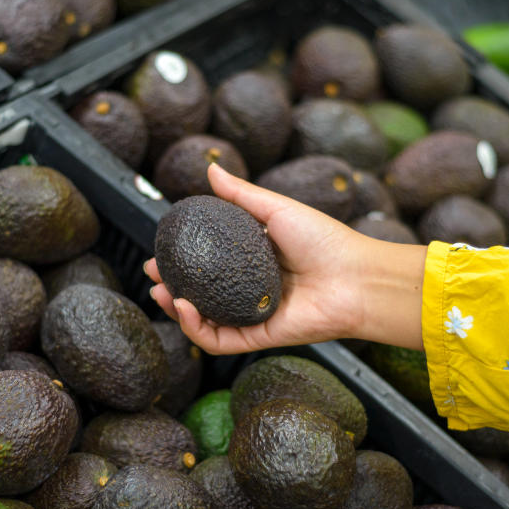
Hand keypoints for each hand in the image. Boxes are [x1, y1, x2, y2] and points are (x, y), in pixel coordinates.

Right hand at [144, 164, 426, 354]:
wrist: (356, 278)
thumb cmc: (326, 240)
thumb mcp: (277, 209)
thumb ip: (241, 194)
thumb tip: (210, 168)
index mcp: (253, 262)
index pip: (208, 263)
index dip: (181, 258)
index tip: (160, 248)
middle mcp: (250, 290)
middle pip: (200, 294)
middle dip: (170, 286)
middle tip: (152, 272)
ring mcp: (252, 316)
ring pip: (204, 321)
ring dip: (176, 310)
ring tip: (161, 291)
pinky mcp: (258, 338)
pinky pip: (219, 340)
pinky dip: (196, 328)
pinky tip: (183, 307)